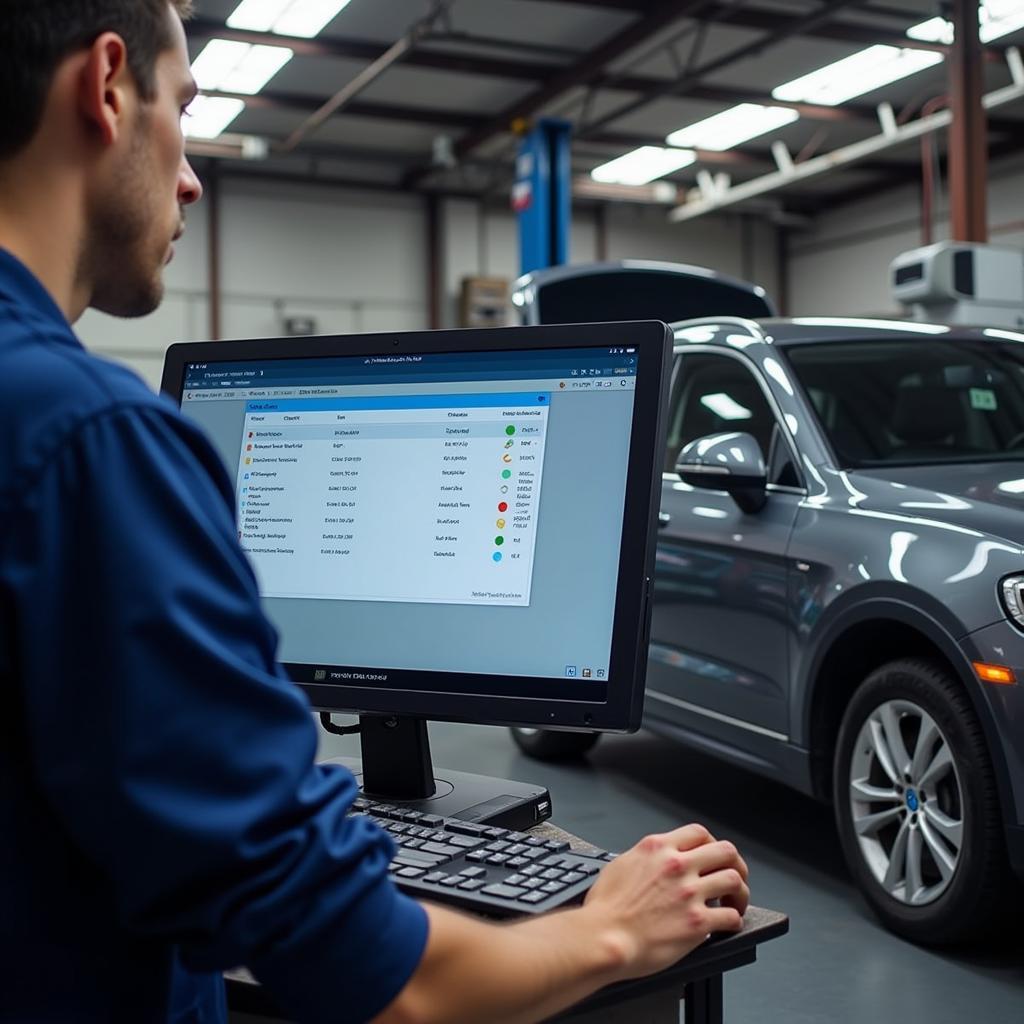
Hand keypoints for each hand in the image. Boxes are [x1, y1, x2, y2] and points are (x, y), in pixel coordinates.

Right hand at [580, 823, 748, 981]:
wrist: (605, 938)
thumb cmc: (605, 908)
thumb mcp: (621, 865)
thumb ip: (644, 857)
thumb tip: (653, 860)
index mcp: (658, 848)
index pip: (698, 832)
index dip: (711, 843)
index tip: (712, 855)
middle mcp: (677, 866)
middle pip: (725, 851)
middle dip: (734, 863)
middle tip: (735, 875)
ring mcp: (689, 894)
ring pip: (734, 880)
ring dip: (739, 893)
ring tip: (736, 902)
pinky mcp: (697, 923)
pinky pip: (731, 917)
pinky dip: (734, 921)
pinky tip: (728, 924)